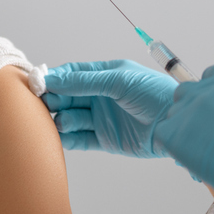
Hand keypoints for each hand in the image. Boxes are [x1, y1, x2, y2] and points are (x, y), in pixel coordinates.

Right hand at [41, 60, 175, 156]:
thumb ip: (84, 81)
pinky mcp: (105, 140)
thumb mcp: (117, 80)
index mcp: (105, 75)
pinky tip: (61, 136)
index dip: (55, 78)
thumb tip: (53, 80)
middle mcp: (101, 96)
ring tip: (61, 120)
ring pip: (71, 117)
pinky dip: (68, 138)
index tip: (38, 82)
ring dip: (61, 119)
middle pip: (68, 96)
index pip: (72, 73)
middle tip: (43, 103)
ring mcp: (102, 118)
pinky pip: (80, 139)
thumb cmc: (153, 94)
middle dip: (54, 99)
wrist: (176, 123)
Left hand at [155, 65, 213, 211]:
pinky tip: (188, 155)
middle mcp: (202, 91)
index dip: (210, 90)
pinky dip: (172, 142)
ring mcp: (185, 110)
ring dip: (182, 127)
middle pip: (186, 90)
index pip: (211, 74)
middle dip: (191, 106)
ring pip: (174, 113)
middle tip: (202, 129)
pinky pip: (163, 132)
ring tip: (199, 148)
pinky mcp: (171, 132)